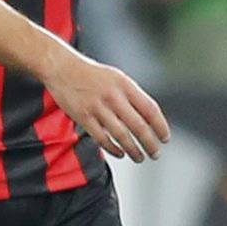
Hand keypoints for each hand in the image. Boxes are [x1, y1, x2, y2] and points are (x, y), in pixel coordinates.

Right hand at [43, 48, 169, 163]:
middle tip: (155, 153)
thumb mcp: (117, 78)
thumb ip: (132, 96)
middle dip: (150, 143)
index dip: (160, 126)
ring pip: (121, 135)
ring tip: (139, 157)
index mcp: (124, 85)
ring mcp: (96, 107)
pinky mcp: (82, 117)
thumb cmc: (91, 74)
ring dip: (133, 150)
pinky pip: (101, 138)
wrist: (61, 68)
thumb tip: (148, 119)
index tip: (164, 138)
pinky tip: (120, 153)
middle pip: (138, 126)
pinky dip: (113, 148)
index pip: (150, 109)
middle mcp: (112, 96)